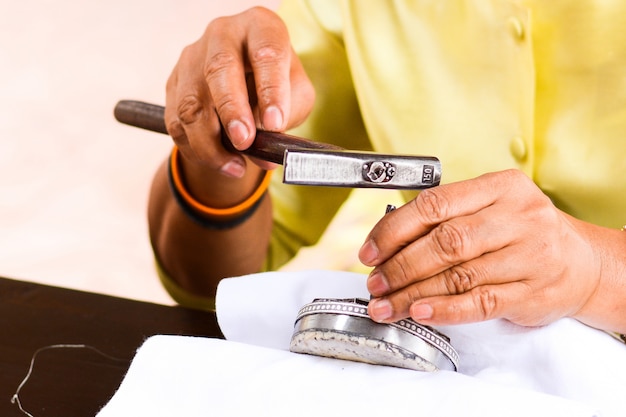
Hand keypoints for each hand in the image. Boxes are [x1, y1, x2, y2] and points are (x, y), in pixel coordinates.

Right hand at [164, 7, 314, 176]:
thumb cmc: (278, 86)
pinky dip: (197, 149)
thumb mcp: (296, 95)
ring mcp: (193, 57)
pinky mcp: (174, 83)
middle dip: (231, 110)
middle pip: (219, 69)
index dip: (271, 89)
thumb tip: (264, 149)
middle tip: (244, 141)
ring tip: (236, 166)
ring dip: (212, 143)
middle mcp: (223, 34)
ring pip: (192, 103)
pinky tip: (219, 162)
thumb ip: (287, 116)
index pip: (267, 52)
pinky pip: (177, 122)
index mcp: (261, 27)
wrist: (249, 85)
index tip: (275, 123)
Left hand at [359, 169, 601, 327]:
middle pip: (445, 242)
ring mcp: (529, 256)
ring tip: (386, 304)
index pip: (434, 204)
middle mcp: (518, 218)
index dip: (394, 230)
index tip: (370, 251)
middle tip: (375, 282)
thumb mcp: (491, 207)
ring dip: (413, 294)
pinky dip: (445, 310)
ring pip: (458, 276)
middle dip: (400, 266)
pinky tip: (420, 312)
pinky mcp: (533, 292)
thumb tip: (386, 242)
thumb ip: (446, 217)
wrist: (582, 262)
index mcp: (500, 187)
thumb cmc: (523, 231)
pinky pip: (480, 303)